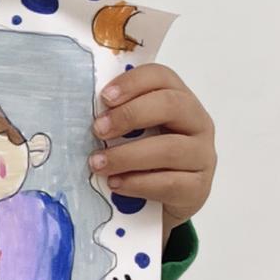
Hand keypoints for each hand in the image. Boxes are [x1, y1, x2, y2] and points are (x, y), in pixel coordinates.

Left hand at [88, 65, 215, 245]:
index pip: (162, 77)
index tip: (104, 98)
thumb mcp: (134, 132)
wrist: (164, 202)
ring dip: (127, 156)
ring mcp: (202, 155)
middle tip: (98, 129)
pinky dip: (138, 183)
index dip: (132, 83)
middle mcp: (197, 123)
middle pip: (171, 105)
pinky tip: (116, 184)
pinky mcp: (198, 188)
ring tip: (98, 164)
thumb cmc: (144, 159)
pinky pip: (170, 183)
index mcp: (180, 99)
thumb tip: (78, 111)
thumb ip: (118, 117)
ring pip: (170, 149)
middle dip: (130, 115)